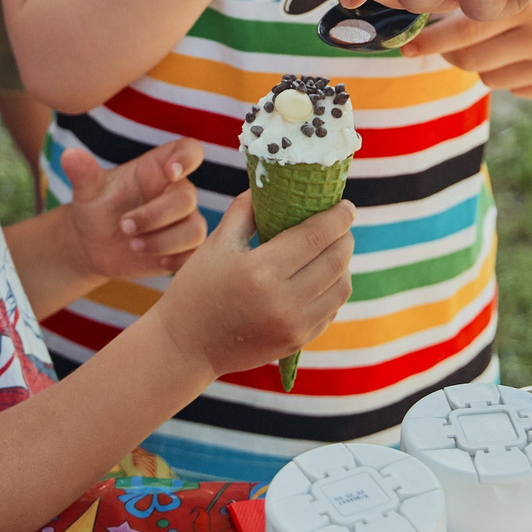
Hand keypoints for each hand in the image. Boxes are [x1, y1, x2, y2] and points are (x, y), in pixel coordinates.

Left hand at [62, 138, 208, 276]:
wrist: (93, 244)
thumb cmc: (96, 209)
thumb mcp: (88, 191)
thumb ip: (84, 173)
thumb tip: (69, 155)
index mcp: (158, 169)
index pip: (189, 151)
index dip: (187, 158)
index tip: (170, 172)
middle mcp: (176, 192)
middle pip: (187, 198)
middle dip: (155, 215)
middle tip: (124, 226)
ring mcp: (183, 221)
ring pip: (194, 229)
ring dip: (164, 241)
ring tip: (133, 245)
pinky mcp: (184, 250)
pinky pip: (196, 255)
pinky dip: (178, 260)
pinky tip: (156, 261)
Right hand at [153, 195, 352, 379]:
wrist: (186, 345)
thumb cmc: (197, 288)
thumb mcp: (216, 243)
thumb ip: (246, 209)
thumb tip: (273, 186)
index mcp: (260, 271)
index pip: (315, 236)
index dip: (337, 217)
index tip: (345, 205)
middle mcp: (282, 301)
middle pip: (335, 260)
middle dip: (345, 236)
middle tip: (342, 223)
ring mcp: (292, 326)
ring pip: (341, 288)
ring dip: (344, 264)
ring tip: (334, 249)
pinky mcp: (296, 342)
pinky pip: (331, 311)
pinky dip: (334, 289)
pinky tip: (323, 277)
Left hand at [402, 0, 531, 97]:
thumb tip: (423, 1)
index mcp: (525, 3)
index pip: (459, 32)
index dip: (426, 41)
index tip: (404, 43)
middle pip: (465, 60)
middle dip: (444, 50)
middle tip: (436, 39)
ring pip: (485, 75)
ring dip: (477, 58)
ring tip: (492, 33)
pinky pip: (512, 87)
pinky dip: (506, 69)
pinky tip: (520, 45)